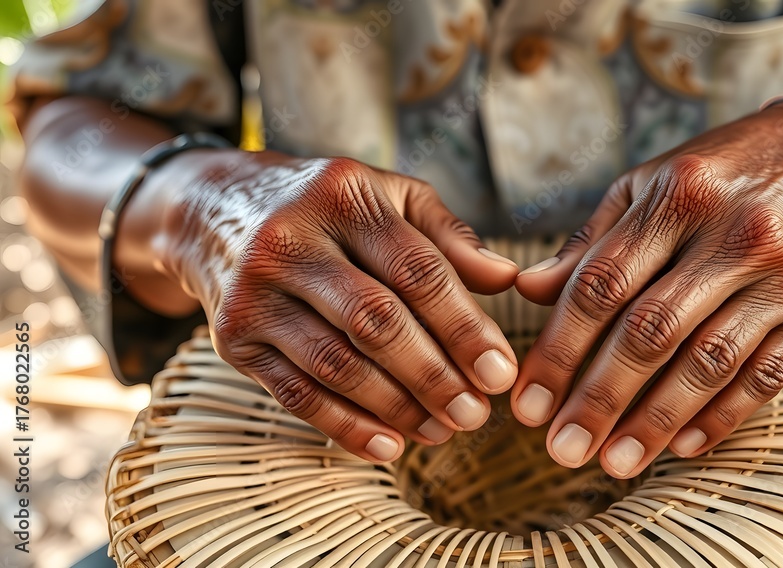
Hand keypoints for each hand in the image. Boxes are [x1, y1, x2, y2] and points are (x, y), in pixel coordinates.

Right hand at [159, 153, 519, 461]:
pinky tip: (388, 445)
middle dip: (433, 376)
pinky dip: (344, 426)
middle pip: (376, 321)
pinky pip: (294, 393)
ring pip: (336, 364)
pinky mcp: (232, 336)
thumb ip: (448, 235)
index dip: (464, 327)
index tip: (500, 371)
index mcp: (342, 196)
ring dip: (397, 407)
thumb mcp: (388, 195)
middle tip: (477, 413)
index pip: (416, 270)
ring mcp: (255, 292)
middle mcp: (290, 240)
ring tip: (443, 430)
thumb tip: (506, 278)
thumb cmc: (324, 204)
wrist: (213, 209)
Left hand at [512, 99, 782, 477]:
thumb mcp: (648, 185)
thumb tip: (527, 290)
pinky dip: (720, 417)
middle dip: (600, 399)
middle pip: (652, 331)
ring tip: (614, 463)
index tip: (527, 403)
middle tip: (562, 449)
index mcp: (678, 196)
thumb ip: (591, 241)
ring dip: (655, 421)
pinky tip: (679, 448)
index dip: (559, 349)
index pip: (603, 284)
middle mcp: (735, 233)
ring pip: (709, 363)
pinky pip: (766, 376)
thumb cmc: (718, 175)